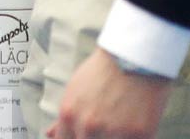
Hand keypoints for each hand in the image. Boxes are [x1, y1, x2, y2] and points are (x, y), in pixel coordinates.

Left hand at [48, 48, 171, 138]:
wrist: (132, 59)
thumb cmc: (102, 72)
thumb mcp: (74, 90)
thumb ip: (63, 118)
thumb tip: (51, 134)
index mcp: (69, 116)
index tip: (81, 136)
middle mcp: (88, 126)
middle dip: (92, 138)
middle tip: (101, 128)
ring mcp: (114, 132)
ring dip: (112, 138)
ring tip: (117, 124)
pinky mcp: (139, 134)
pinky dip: (130, 138)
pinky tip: (131, 127)